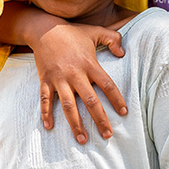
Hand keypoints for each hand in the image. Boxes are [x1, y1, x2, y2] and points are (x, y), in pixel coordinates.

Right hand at [31, 22, 127, 143]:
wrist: (44, 29)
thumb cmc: (72, 33)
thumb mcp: (95, 31)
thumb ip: (113, 38)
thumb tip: (123, 53)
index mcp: (89, 64)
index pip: (107, 85)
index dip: (116, 99)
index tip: (124, 113)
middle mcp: (75, 74)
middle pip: (90, 101)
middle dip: (100, 119)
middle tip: (107, 135)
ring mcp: (59, 79)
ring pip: (69, 106)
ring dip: (75, 124)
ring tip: (82, 139)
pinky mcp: (45, 81)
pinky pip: (46, 100)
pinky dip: (46, 113)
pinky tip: (49, 127)